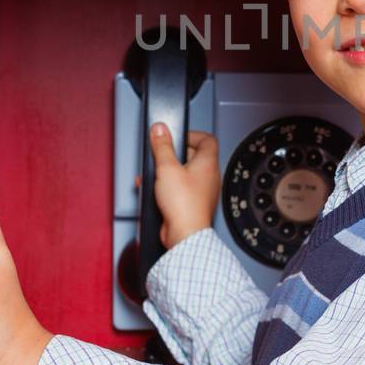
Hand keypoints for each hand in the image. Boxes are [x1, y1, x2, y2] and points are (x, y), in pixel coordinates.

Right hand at [147, 124, 220, 248]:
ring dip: (168, 172)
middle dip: (175, 154)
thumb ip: (162, 146)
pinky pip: (180, 189)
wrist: (185, 234)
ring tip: (156, 173)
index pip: (207, 139)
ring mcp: (201, 191)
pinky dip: (168, 186)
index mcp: (208, 163)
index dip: (192, 134)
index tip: (176, 136)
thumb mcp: (167, 168)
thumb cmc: (184, 205)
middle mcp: (209, 176)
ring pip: (185, 173)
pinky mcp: (192, 204)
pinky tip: (155, 190)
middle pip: (194, 156)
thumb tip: (160, 129)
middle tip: (163, 155)